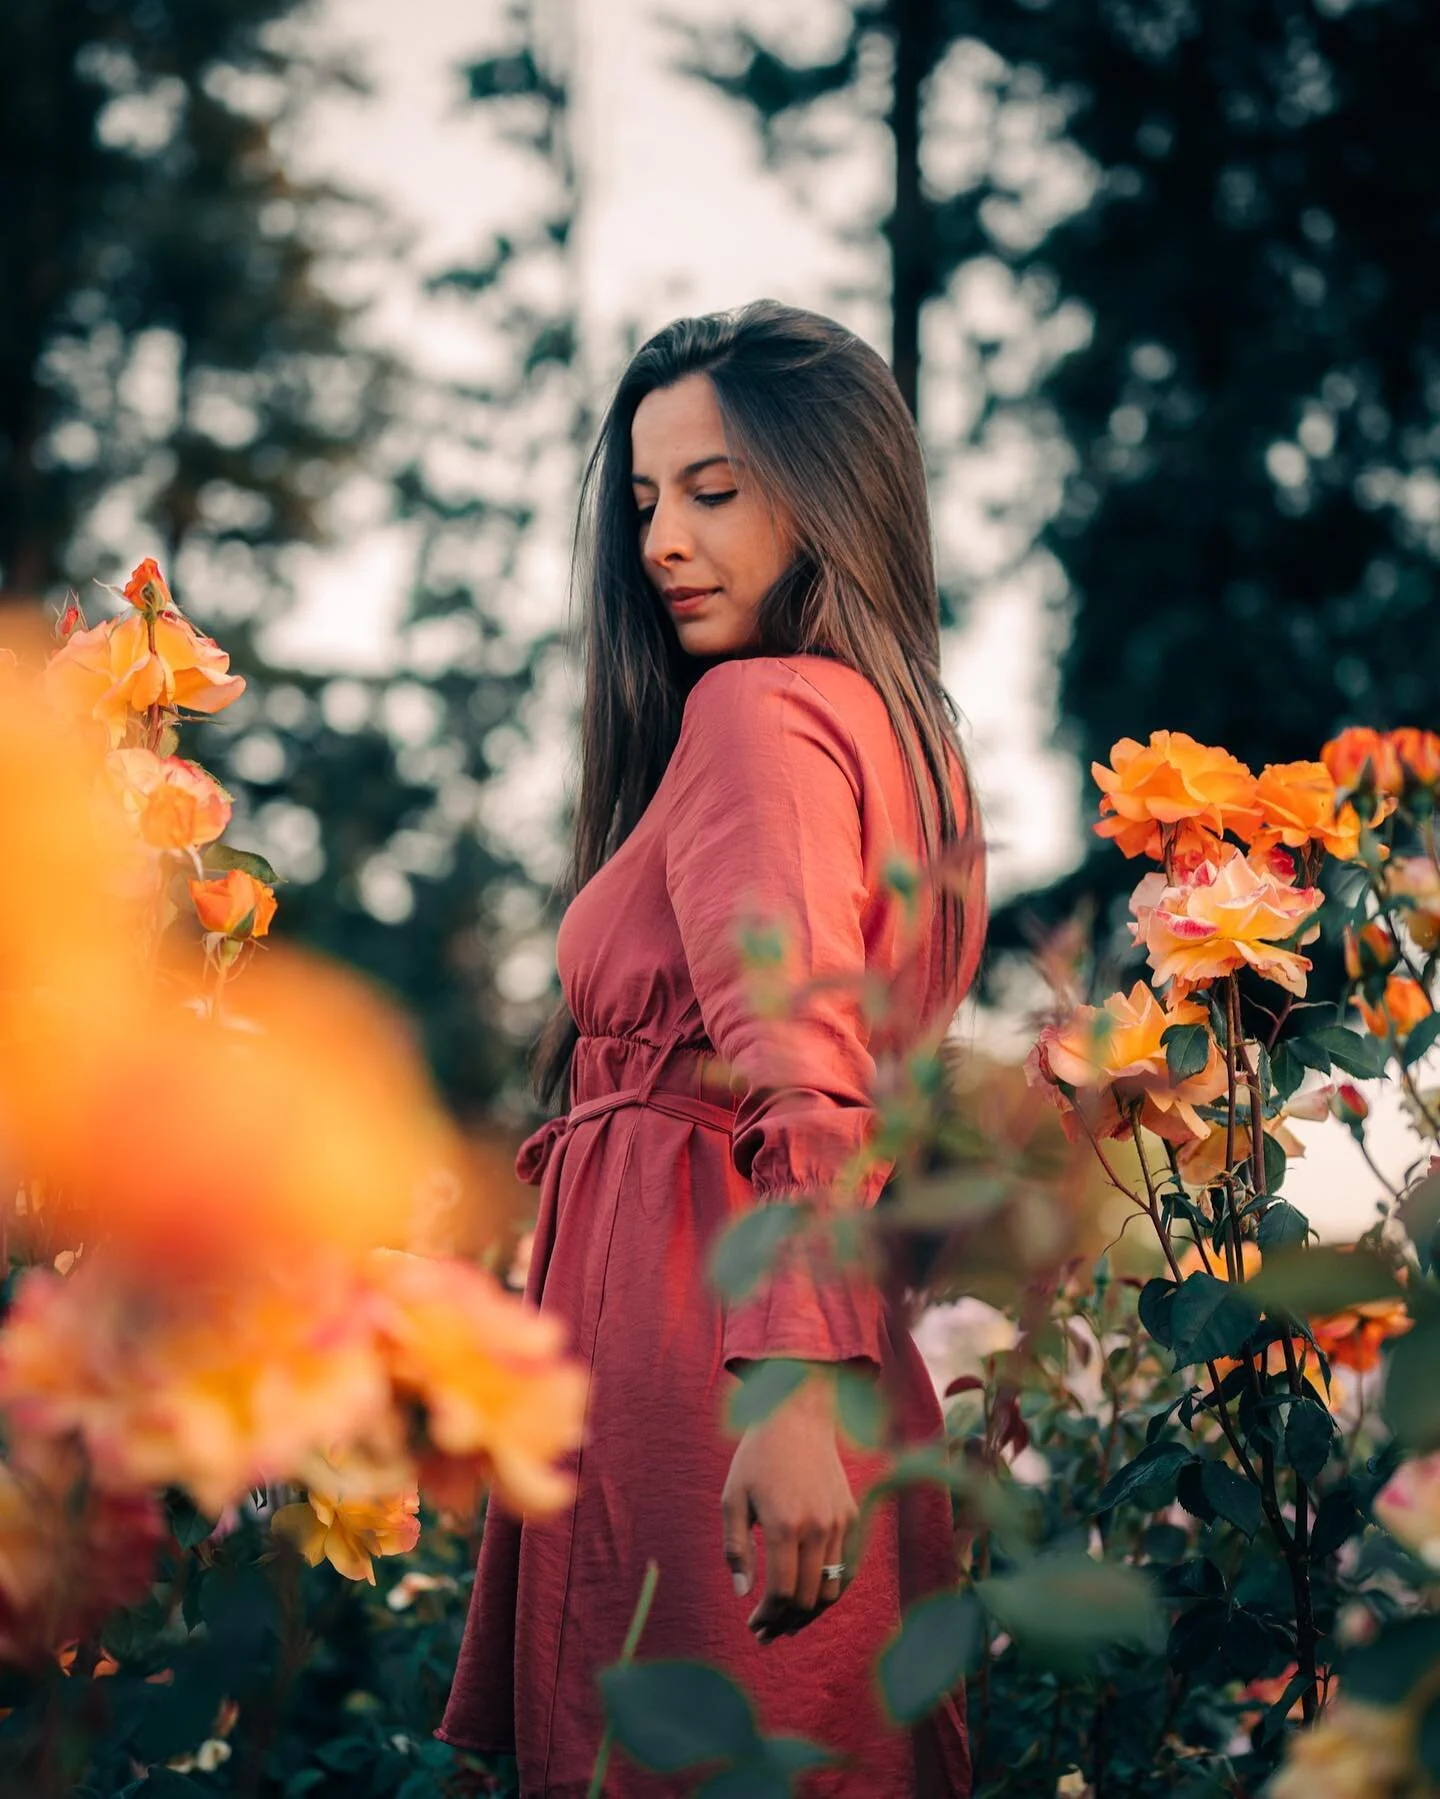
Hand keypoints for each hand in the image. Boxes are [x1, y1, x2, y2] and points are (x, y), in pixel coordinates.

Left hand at [720, 1363, 860, 1643]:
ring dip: (810, 1614)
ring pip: (831, 1589)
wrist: (798, 1415)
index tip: (753, 1626)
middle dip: (786, 1623)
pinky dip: (830, 1591)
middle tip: (767, 1634)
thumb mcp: (733, 1498)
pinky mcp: (852, 1516)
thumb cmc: (758, 1456)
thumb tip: (743, 1593)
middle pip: (808, 1598)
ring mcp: (839, 1523)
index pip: (782, 1592)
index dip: (767, 1618)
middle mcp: (817, 1528)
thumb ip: (736, 1548)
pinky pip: (847, 1568)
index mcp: (784, 1524)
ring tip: (788, 1623)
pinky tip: (811, 1598)